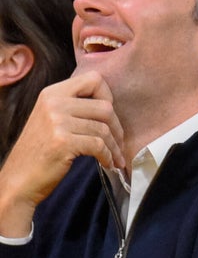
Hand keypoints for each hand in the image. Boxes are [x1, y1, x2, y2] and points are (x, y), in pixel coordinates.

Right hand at [0, 73, 124, 236]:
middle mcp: (54, 103)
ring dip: (115, 147)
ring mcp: (57, 121)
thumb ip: (73, 107)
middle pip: (105, 107)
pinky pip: (99, 145)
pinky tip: (107, 164)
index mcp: (52, 93)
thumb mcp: (52, 119)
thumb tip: (109, 106)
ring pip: (104, 129)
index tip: (108, 117)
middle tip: (118, 144)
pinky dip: (108, 157)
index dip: (108, 97)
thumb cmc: (41, 152)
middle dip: (118, 128)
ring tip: (115, 158)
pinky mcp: (63, 142)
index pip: (94, 79)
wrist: (19, 179)